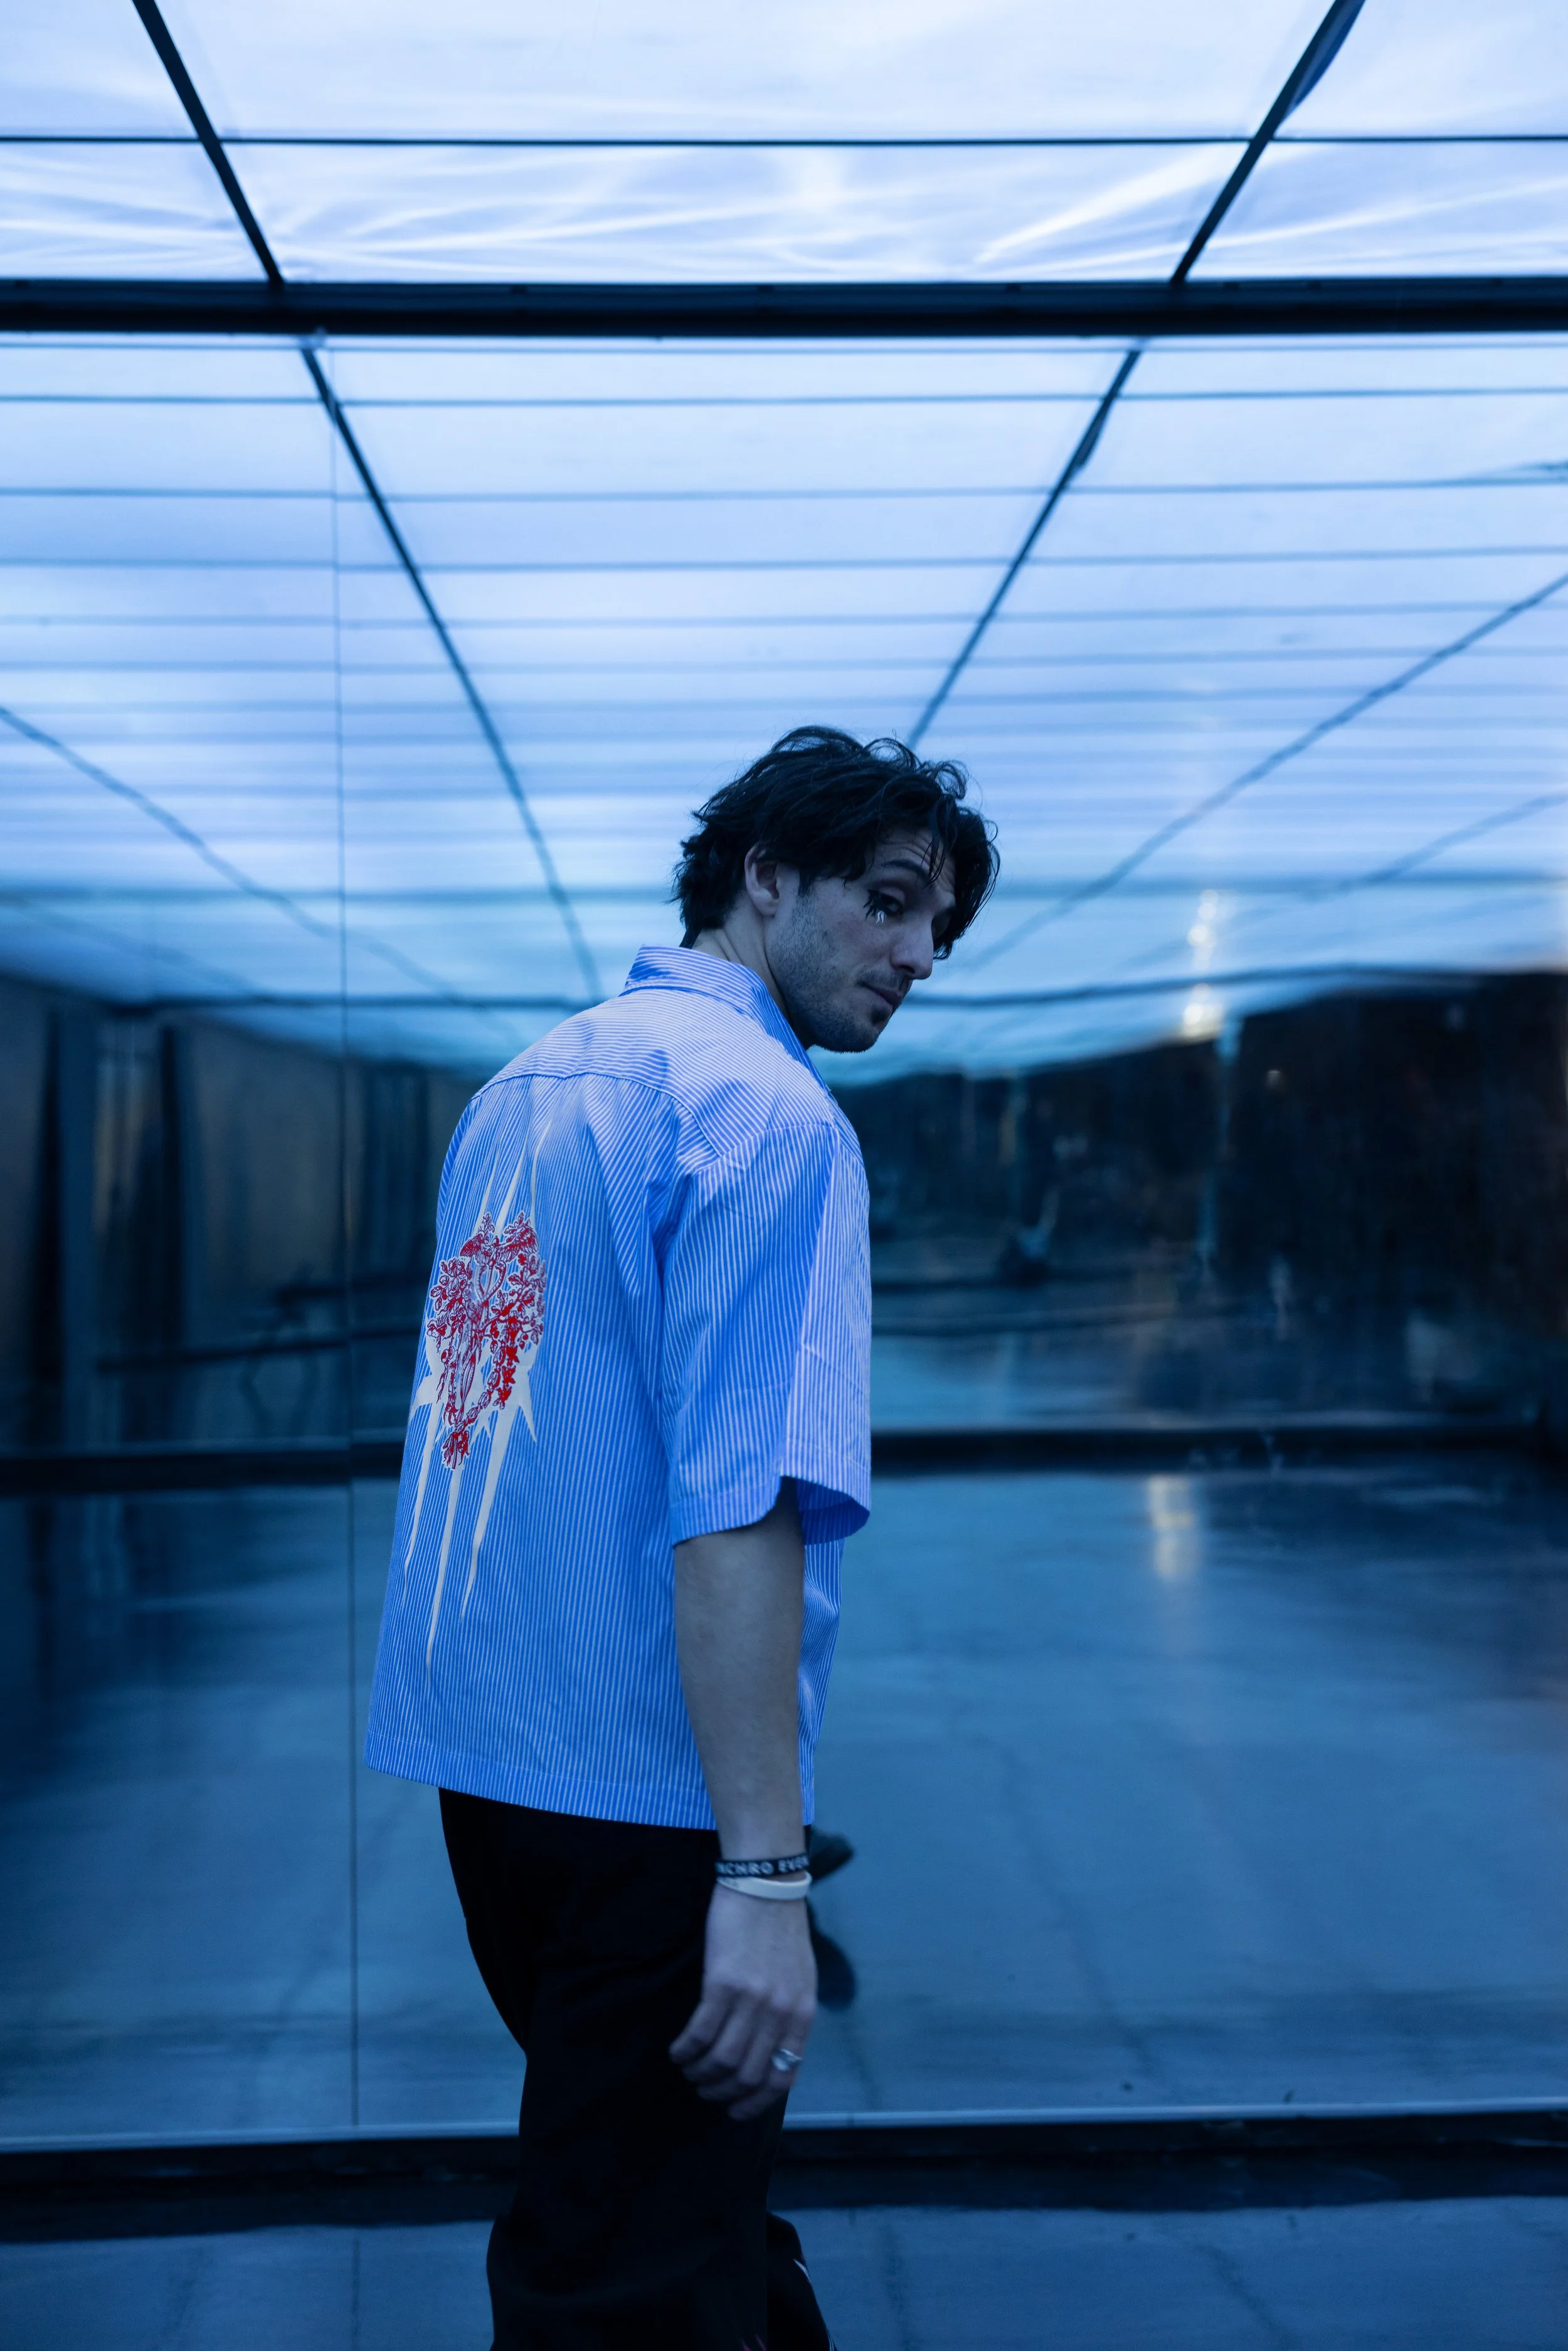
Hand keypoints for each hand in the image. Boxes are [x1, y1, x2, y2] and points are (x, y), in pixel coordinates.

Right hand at [669, 1884, 815, 2120]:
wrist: (766, 1883)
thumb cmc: (780, 1928)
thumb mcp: (800, 1977)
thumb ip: (789, 2014)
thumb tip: (771, 2052)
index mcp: (802, 2014)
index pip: (782, 2077)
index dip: (756, 2102)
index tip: (736, 2111)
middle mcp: (780, 2012)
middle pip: (748, 2074)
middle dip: (722, 2091)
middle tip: (705, 2089)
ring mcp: (752, 1999)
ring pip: (722, 2060)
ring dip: (701, 2073)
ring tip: (689, 2069)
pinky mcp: (722, 1984)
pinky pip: (700, 2033)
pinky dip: (686, 2049)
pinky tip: (678, 2050)